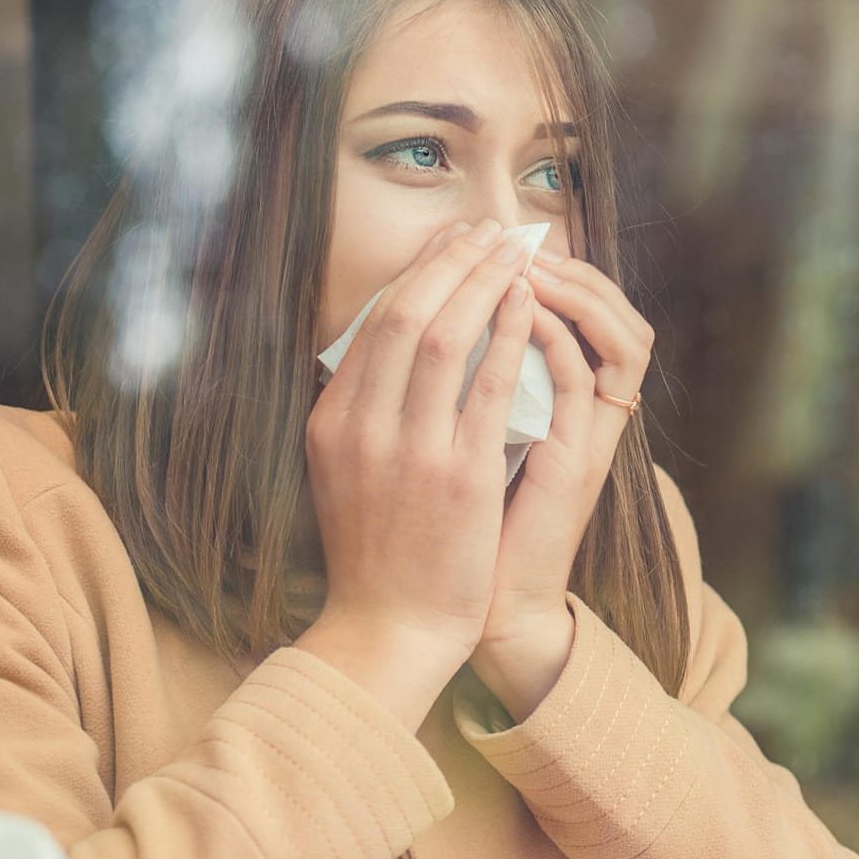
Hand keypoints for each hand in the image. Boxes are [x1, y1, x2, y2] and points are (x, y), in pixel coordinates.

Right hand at [304, 218, 535, 670]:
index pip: (373, 324)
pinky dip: (507, 335)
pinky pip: (487, 386)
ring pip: (443, 336)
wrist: (389, 629)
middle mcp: (362, 427)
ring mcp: (409, 450)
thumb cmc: (375, 554)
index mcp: (332, 422)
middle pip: (405, 315)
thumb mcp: (342, 472)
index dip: (417, 273)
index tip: (450, 244)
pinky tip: (527, 304)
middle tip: (487, 230)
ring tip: (513, 250)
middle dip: (450, 261)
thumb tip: (385, 349)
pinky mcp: (459, 476)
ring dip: (481, 281)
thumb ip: (360, 412)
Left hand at [477, 248, 653, 650]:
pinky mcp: (580, 462)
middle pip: (620, 316)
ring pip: (623, 339)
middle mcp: (590, 418)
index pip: (588, 317)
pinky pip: (589, 382)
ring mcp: (591, 439)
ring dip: (578, 292)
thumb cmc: (459, 528)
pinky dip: (559, 337)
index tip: (499, 243)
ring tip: (530, 261)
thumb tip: (424, 323)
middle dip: (575, 269)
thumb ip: (465, 386)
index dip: (557, 273)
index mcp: (565, 408)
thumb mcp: (461, 439)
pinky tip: (526, 309)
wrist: (473, 606)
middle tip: (520, 239)